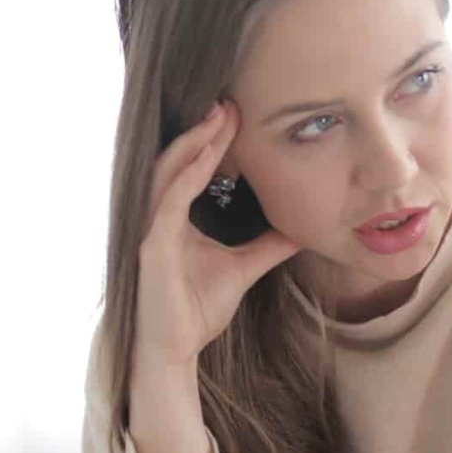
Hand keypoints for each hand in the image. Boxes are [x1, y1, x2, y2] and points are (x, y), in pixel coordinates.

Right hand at [123, 103, 298, 452]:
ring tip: (219, 116)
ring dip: (194, 142)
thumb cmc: (195, 311)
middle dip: (203, 130)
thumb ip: (267, 246)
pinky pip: (168, 201)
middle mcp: (159, 217)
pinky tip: (206, 155)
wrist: (174, 351)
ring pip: (168, 171)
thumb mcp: (243, 269)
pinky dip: (187, 175)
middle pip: (177, 160)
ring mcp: (151, 229)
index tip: (238, 115)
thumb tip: (300, 228)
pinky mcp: (151, 246)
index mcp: (175, 219)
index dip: (212, 141)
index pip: (191, 169)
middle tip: (230, 101)